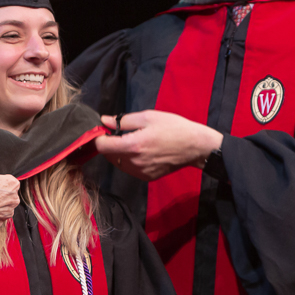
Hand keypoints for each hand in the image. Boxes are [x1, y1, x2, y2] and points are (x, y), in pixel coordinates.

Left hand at [95, 110, 222, 180]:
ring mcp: (141, 172)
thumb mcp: (148, 117)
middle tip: (120, 133)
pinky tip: (141, 151)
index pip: (102, 146)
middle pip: (108, 155)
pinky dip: (129, 160)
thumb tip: (104, 121)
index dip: (99, 138)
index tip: (103, 131)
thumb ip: (123, 120)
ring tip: (133, 141)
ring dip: (119, 153)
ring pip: (118, 163)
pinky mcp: (147, 177)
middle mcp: (134, 162)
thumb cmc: (173, 127)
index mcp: (133, 145)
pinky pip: (129, 169)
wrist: (195, 147)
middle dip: (110, 144)